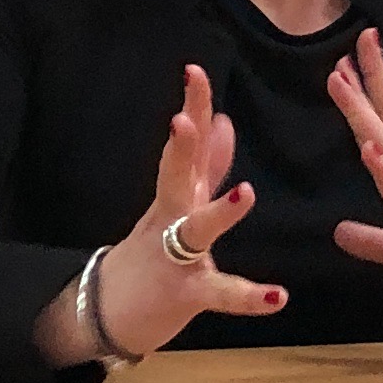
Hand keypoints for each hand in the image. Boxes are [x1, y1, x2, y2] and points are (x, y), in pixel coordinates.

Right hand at [39, 66, 284, 368]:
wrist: (104, 311)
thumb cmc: (148, 252)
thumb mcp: (176, 203)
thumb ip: (206, 164)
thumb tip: (224, 120)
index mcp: (176, 192)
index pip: (185, 142)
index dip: (191, 106)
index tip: (195, 71)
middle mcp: (172, 217)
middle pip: (176, 174)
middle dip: (182, 147)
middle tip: (184, 117)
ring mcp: (175, 255)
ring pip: (196, 230)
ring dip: (220, 212)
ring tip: (245, 193)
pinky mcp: (184, 293)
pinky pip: (219, 293)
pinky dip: (248, 297)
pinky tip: (278, 296)